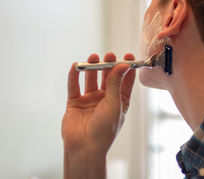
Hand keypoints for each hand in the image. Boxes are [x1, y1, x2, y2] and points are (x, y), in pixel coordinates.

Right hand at [61, 52, 135, 177]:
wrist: (85, 147)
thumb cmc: (104, 131)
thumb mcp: (115, 104)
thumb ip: (116, 83)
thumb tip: (122, 65)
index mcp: (119, 101)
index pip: (124, 81)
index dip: (127, 69)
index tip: (129, 56)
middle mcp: (105, 99)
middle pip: (107, 77)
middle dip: (108, 65)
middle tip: (110, 55)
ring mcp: (89, 100)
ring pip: (91, 79)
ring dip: (92, 68)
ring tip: (94, 57)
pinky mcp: (75, 102)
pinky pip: (74, 86)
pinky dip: (74, 76)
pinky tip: (76, 66)